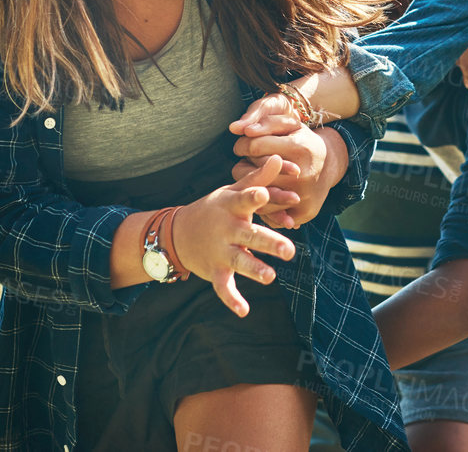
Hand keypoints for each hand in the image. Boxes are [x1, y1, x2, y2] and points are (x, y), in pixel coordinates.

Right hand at [171, 154, 298, 315]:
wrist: (178, 233)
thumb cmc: (216, 208)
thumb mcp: (233, 191)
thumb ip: (258, 178)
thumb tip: (279, 157)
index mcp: (232, 206)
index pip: (245, 200)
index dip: (254, 197)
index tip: (264, 194)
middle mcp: (227, 229)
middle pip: (250, 235)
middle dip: (269, 242)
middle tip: (290, 250)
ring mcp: (220, 251)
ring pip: (239, 262)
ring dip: (254, 270)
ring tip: (270, 278)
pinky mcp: (215, 271)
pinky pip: (223, 287)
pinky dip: (232, 300)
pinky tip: (244, 311)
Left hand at [232, 117, 348, 227]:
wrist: (330, 165)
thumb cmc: (304, 141)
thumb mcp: (291, 125)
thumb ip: (267, 122)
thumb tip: (242, 129)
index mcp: (299, 148)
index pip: (255, 146)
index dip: (243, 145)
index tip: (243, 146)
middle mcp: (302, 175)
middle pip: (254, 174)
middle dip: (246, 166)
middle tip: (250, 162)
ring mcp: (303, 197)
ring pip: (259, 197)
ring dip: (252, 187)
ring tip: (257, 177)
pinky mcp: (303, 214)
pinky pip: (271, 215)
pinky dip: (264, 205)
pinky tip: (266, 194)